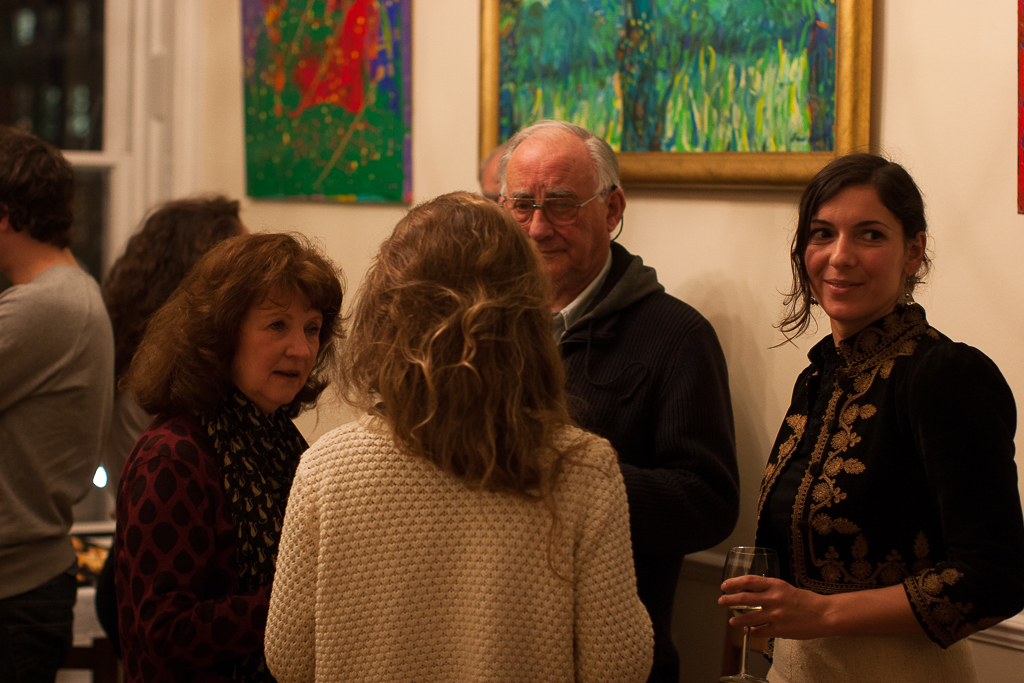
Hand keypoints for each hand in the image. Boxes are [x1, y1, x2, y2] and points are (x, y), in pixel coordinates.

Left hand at [719, 575, 833, 639]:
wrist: (824, 614)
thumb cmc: (806, 601)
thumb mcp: (786, 588)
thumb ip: (770, 590)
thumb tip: (752, 593)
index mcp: (776, 585)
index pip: (749, 581)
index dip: (734, 583)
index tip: (725, 585)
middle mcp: (773, 599)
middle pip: (744, 598)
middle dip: (729, 600)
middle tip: (722, 601)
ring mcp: (775, 615)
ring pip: (749, 618)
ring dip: (737, 619)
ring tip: (731, 621)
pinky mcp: (779, 629)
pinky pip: (760, 631)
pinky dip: (753, 631)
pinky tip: (750, 631)